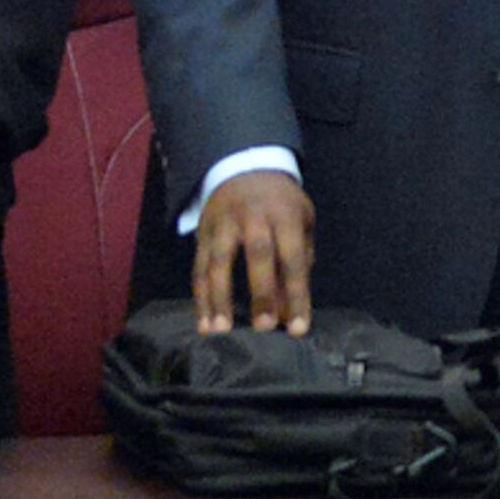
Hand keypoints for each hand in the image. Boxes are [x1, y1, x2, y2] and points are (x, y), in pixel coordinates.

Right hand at [193, 170, 314, 332]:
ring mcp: (223, 224)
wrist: (244, 167)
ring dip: (218, 299)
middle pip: (256, 254)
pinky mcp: (201, 234)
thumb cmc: (281, 204)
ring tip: (219, 331)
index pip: (294, 258)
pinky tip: (203, 322)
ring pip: (217, 262)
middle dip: (261, 292)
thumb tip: (291, 310)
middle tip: (264, 328)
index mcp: (284, 214)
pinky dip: (199, 296)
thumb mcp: (301, 222)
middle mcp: (253, 217)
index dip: (297, 294)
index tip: (298, 328)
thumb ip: (299, 263)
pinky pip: (198, 267)